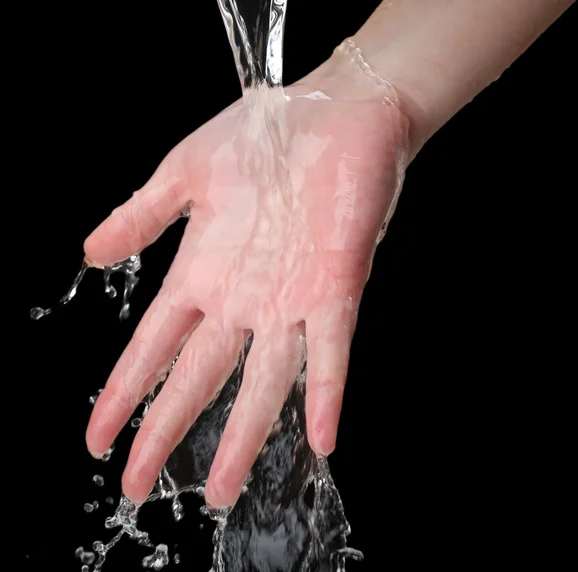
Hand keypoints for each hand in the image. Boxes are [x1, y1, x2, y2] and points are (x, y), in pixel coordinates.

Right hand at [85, 50, 409, 507]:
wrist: (333, 110)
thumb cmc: (262, 135)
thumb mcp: (186, 175)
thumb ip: (141, 216)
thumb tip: (89, 252)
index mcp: (203, 273)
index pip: (155, 346)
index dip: (127, 392)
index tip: (100, 436)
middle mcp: (242, 299)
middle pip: (199, 378)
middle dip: (169, 431)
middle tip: (143, 487)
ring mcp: (289, 299)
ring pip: (263, 382)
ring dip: (243, 435)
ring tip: (224, 487)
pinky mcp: (336, 287)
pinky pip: (329, 351)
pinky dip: (324, 394)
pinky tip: (318, 437)